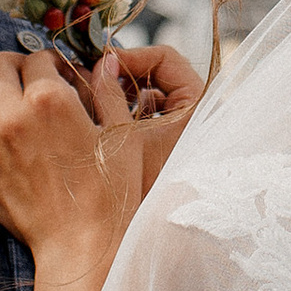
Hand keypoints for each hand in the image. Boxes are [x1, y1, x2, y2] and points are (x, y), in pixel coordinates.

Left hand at [0, 49, 146, 265]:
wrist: (84, 244)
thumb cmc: (110, 193)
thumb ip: (109, 93)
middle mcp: (14, 113)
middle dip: (9, 63)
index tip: (56, 74)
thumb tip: (103, 62)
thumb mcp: (122, 136)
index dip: (48, 62)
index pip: (38, 58)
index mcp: (52, 99)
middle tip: (21, 76)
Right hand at [102, 42, 202, 187]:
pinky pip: (149, 116)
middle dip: (122, 78)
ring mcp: (186, 127)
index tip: (101, 67)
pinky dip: (127, 116)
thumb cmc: (143, 185)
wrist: (149, 232)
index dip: (130, 58)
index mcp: (198, 102)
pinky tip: (104, 126)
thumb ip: (111, 93)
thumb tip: (103, 60)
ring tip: (94, 105)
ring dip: (121, 97)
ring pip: (150, 96)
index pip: (166, 58)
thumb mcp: (122, 134)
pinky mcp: (173, 142)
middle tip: (92, 83)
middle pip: (157, 76)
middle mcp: (198, 112)